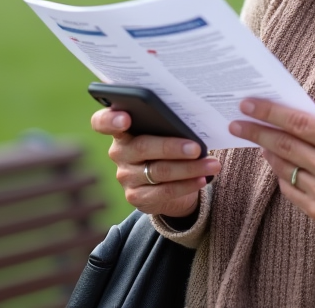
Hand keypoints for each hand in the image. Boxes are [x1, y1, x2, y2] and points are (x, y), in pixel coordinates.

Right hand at [90, 108, 219, 217]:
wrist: (168, 180)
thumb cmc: (168, 143)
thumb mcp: (164, 131)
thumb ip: (168, 124)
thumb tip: (192, 122)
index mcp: (121, 129)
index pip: (102, 122)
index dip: (110, 120)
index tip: (125, 118)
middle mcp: (119, 152)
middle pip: (142, 147)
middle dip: (171, 147)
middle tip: (196, 147)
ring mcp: (125, 176)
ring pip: (158, 171)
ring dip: (189, 168)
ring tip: (212, 164)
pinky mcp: (136, 197)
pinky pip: (164, 191)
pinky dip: (187, 184)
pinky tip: (203, 178)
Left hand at [229, 98, 314, 225]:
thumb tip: (286, 118)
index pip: (297, 123)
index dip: (269, 113)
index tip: (247, 105)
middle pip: (284, 146)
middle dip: (256, 132)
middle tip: (236, 124)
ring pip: (283, 168)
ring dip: (267, 153)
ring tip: (259, 142)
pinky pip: (289, 189)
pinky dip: (281, 174)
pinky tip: (280, 164)